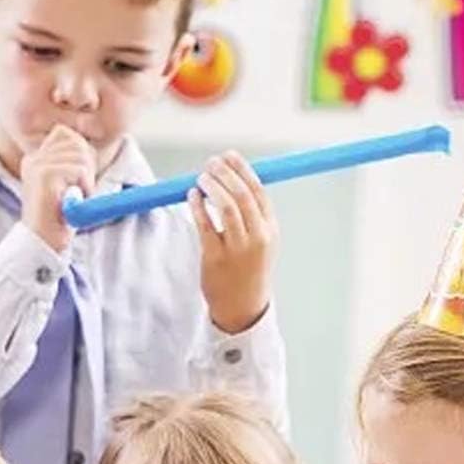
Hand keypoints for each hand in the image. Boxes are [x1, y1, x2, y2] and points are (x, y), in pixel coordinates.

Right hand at [19, 124, 94, 252]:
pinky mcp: (44, 174)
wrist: (42, 242)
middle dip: (87, 165)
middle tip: (78, 191)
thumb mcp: (68, 187)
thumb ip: (74, 166)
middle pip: (75, 141)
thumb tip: (89, 151)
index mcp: (37, 159)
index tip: (79, 179)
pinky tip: (70, 202)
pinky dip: (84, 187)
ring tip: (72, 198)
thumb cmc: (59, 220)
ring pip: (80, 156)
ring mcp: (37, 165)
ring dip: (86, 180)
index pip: (65, 134)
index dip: (81, 153)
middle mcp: (34, 159)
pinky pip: (79, 170)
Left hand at [193, 151, 277, 333]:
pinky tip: (192, 196)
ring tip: (201, 178)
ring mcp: (237, 249)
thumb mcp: (261, 242)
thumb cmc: (249, 269)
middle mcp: (257, 238)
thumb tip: (233, 178)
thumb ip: (252, 214)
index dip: (243, 170)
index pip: (258, 192)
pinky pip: (205, 224)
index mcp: (270, 231)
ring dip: (212, 186)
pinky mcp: (215, 257)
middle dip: (225, 173)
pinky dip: (198, 205)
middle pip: (242, 196)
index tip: (229, 156)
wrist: (243, 307)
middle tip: (211, 163)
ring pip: (225, 207)